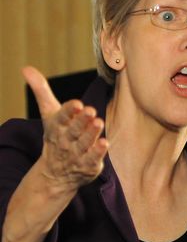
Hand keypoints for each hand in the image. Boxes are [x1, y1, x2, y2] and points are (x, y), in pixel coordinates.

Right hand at [23, 66, 108, 191]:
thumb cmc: (56, 135)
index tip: (77, 103)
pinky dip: (98, 153)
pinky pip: (92, 159)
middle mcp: (65, 141)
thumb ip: (42, 91)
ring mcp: (76, 154)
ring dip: (91, 134)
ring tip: (98, 123)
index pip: (61, 117)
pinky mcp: (88, 165)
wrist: (55, 173)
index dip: (69, 111)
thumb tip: (26, 68)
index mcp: (56, 127)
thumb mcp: (49, 114)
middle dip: (81, 121)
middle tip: (91, 110)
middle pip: (74, 130)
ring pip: (84, 144)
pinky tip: (105, 143)